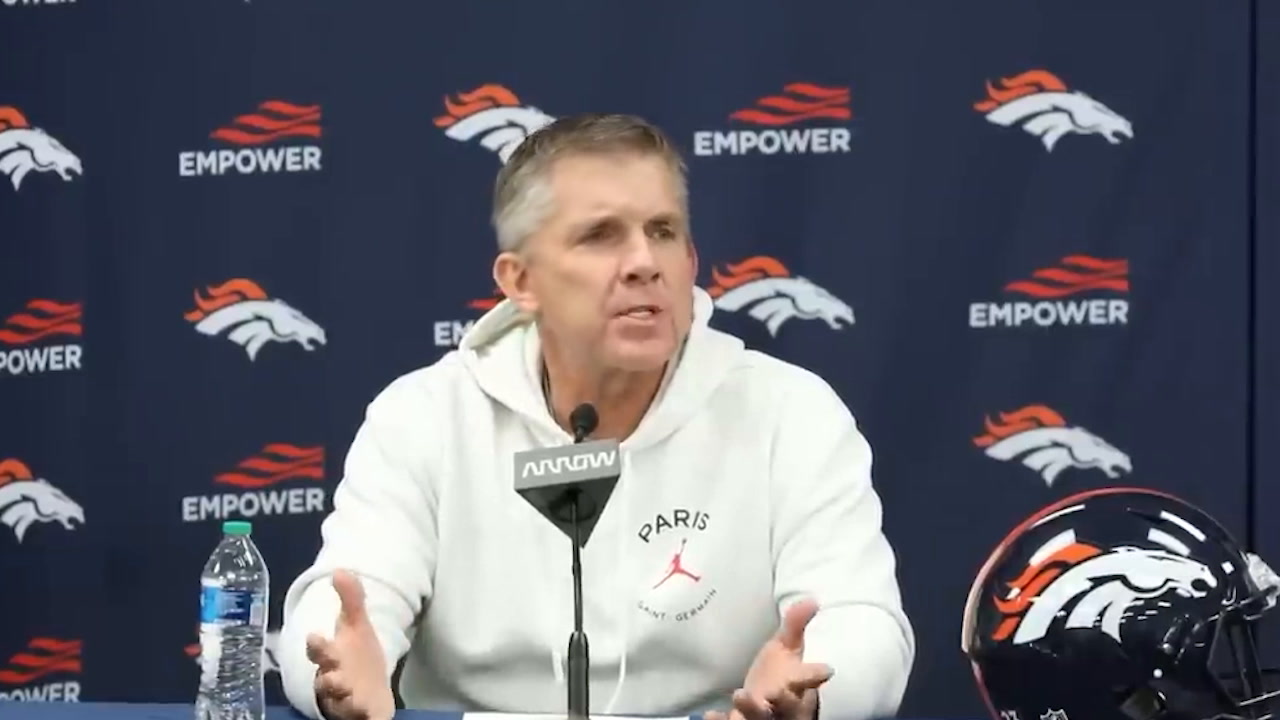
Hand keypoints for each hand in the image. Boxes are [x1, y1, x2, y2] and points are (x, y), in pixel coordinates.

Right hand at [306, 570, 395, 719]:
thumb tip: (340, 569)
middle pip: (326, 679)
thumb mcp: (356, 627)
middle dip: (327, 677)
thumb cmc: (356, 657)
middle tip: (331, 677)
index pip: (319, 651)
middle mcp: (334, 679)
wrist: (368, 693)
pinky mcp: (359, 713)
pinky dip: (360, 713)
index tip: (315, 638)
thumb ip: (351, 600)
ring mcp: (345, 699)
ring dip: (344, 697)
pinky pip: (357, 715)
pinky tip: (366, 710)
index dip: (316, 646)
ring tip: (352, 695)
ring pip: (339, 700)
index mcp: (332, 656)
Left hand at [707, 598, 832, 719]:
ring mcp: (762, 716)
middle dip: (784, 700)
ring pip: (760, 717)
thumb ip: (795, 625)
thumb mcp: (786, 648)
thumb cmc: (778, 673)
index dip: (814, 675)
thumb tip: (812, 599)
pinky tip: (711, 714)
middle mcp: (783, 706)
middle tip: (776, 691)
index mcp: (797, 686)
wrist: (762, 702)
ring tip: (740, 695)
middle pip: (786, 707)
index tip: (826, 670)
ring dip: (751, 708)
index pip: (808, 681)